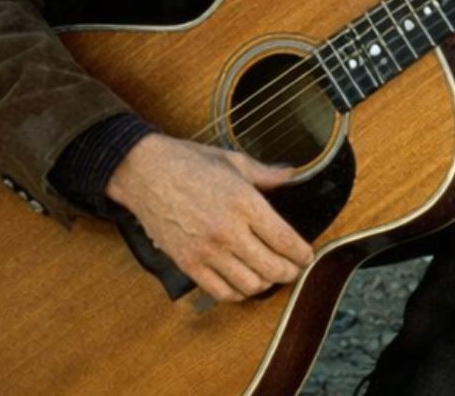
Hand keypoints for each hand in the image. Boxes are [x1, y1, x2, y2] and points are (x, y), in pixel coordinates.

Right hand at [104, 133, 312, 302]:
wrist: (146, 173)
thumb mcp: (233, 160)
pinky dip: (238, 293)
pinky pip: (221, 292)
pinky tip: (244, 282)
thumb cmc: (189, 162)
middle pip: (271, 268)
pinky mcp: (188, 264)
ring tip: (270, 274)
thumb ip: (265, 174)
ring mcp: (206, 251)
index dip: (301, 253)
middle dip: (289, 272)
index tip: (307, 255)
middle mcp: (228, 231)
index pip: (284, 240)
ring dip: (265, 284)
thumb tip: (291, 176)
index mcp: (243, 202)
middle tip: (294, 268)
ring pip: (249, 285)